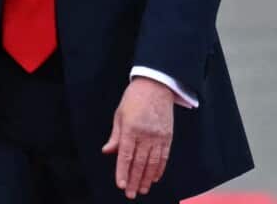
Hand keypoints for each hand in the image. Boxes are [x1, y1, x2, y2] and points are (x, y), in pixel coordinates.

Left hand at [101, 77, 174, 198]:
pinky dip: (159, 169)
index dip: (122, 171)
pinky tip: (154, 177)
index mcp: (131, 129)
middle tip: (130, 194)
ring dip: (146, 178)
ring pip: (152, 163)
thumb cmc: (134, 98)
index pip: (125, 155)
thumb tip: (108, 151)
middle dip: (134, 180)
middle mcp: (146, 135)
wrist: (156, 85)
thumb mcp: (119, 114)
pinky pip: (164, 156)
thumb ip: (115, 136)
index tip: (120, 184)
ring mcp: (159, 136)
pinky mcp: (168, 136)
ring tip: (142, 189)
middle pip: (139, 163)